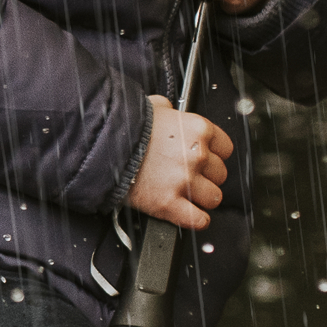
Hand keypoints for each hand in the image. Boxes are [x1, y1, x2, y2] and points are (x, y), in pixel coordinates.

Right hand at [125, 101, 232, 231]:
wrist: (101, 145)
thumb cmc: (126, 125)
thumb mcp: (153, 106)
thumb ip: (169, 110)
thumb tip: (169, 109)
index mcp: (199, 129)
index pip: (226, 149)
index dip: (214, 155)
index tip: (205, 159)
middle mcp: (197, 155)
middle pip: (220, 175)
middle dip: (206, 177)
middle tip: (189, 176)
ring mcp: (185, 181)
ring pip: (213, 198)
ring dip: (201, 198)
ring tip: (186, 194)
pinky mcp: (169, 204)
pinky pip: (199, 220)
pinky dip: (196, 220)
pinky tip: (188, 213)